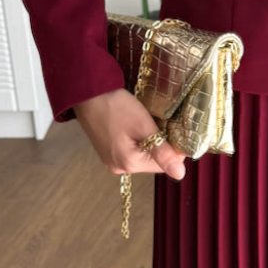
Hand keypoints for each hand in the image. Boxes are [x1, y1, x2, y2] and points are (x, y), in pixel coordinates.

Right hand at [73, 88, 187, 180]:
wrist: (87, 92)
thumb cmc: (115, 106)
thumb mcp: (143, 126)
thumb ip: (162, 151)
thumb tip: (180, 174)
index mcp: (129, 164)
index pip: (163, 165)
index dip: (173, 148)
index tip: (175, 130)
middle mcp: (119, 168)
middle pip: (152, 161)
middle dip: (161, 145)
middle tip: (161, 123)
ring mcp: (111, 160)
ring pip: (142, 155)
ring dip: (150, 141)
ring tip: (149, 122)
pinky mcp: (108, 151)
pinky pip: (131, 150)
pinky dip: (138, 140)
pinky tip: (137, 125)